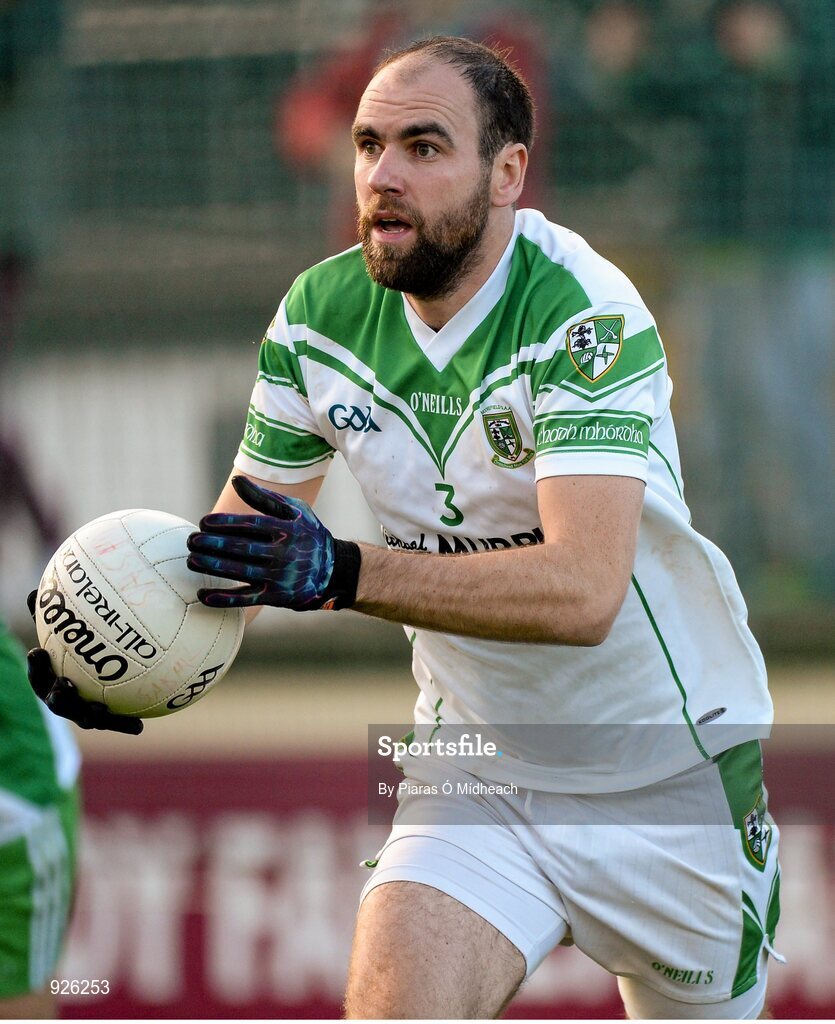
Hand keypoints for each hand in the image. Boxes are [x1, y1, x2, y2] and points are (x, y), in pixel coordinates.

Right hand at [26, 591, 142, 732]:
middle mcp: (66, 699)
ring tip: (99, 709)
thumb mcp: (64, 631)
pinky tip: (139, 726)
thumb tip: (32, 590)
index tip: (37, 651)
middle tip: (62, 685)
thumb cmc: (74, 649)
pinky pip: (117, 722)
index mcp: (51, 680)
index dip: (36, 666)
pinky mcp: (108, 719)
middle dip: (57, 696)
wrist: (96, 679)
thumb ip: (51, 615)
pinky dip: (125, 725)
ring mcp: (85, 711)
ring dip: (90, 715)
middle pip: (56, 702)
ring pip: (85, 717)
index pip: (39, 675)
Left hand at [186, 475, 360, 609]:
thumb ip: (265, 497)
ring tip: (192, 560)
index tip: (203, 522)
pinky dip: (224, 598)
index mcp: (286, 530)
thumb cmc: (308, 535)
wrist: (333, 571)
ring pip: (239, 571)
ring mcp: (278, 577)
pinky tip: (204, 595)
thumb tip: (236, 480)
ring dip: (212, 566)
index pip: (249, 525)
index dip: (223, 523)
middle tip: (191, 540)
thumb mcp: (295, 511)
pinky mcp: (276, 597)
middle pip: (240, 548)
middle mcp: (282, 553)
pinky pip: (246, 599)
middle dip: (211, 544)